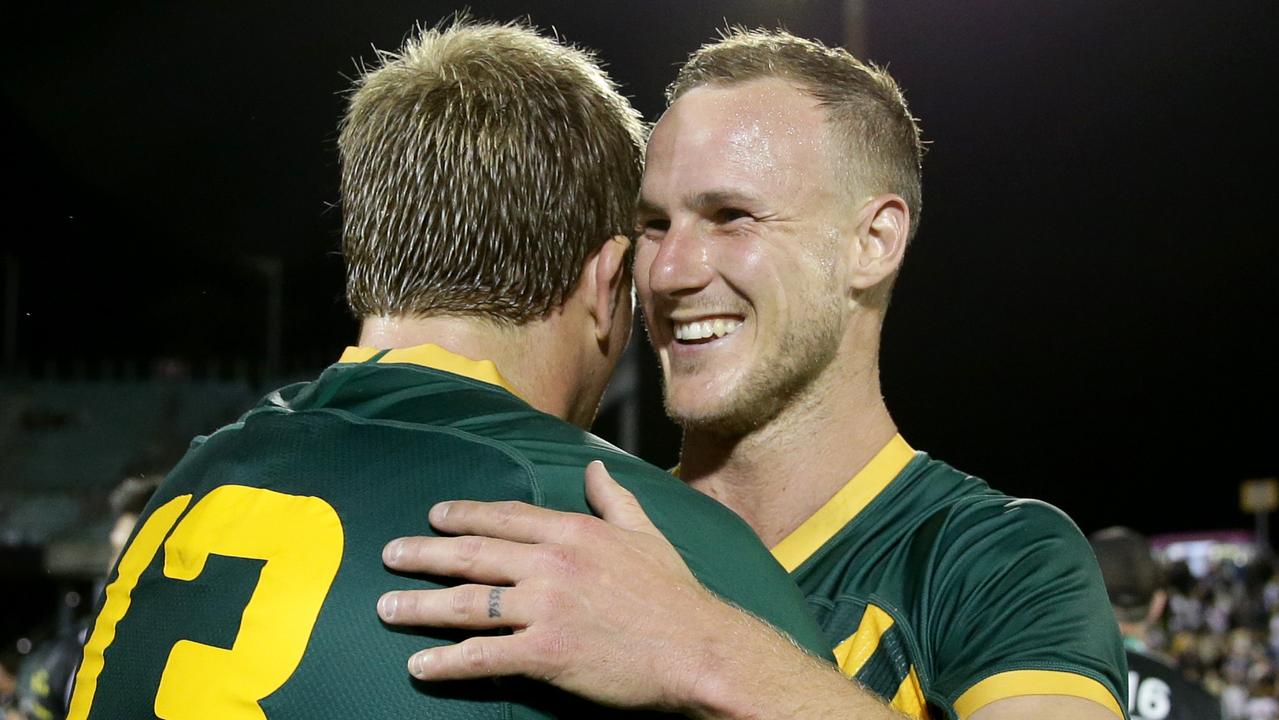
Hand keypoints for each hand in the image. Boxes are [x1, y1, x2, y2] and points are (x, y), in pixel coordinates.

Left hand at [377, 461, 746, 710]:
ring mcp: (546, 608)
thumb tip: (594, 468)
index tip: (434, 515)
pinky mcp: (547, 654)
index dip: (464, 515)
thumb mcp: (646, 533)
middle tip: (390, 555)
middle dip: (425, 554)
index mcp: (573, 531)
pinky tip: (420, 666)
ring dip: (421, 606)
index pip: (505, 516)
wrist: (698, 646)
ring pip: (468, 603)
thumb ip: (614, 499)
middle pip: (473, 554)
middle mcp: (552, 564)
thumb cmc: (675, 594)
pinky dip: (447, 662)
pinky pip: (484, 657)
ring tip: (386, 609)